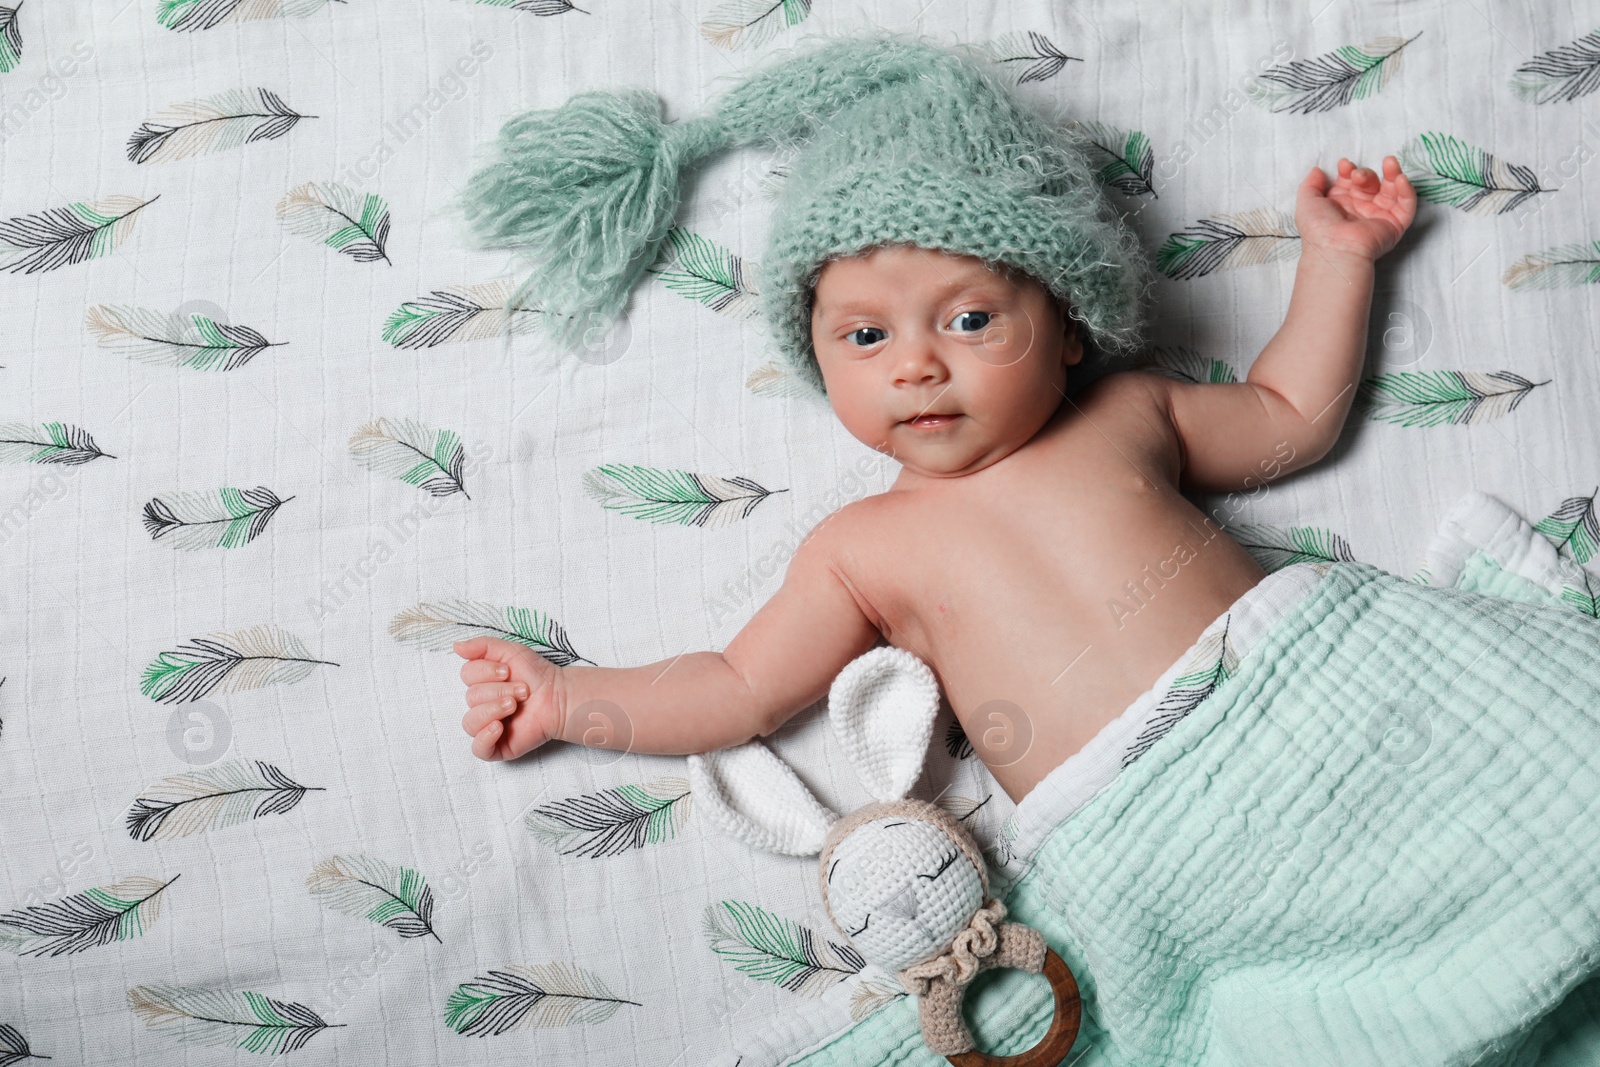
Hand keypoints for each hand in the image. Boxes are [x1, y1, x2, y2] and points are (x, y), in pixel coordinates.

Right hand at [454, 636, 562, 760]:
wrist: (559, 696)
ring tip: (516, 705)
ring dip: (494, 709)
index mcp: (481, 683)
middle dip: (499, 691)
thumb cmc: (536, 674)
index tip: (508, 671)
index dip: (485, 671)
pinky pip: (478, 748)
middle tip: (523, 690)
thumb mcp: (510, 651)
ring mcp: (487, 727)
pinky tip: (499, 726)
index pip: (466, 675)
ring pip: (471, 722)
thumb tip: (456, 646)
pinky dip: (485, 737)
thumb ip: (482, 646)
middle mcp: (481, 705)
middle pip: (471, 697)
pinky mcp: (497, 746)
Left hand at [1296, 156, 1415, 262]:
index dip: (1349, 171)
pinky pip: (1406, 205)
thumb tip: (1317, 170)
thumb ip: (1311, 184)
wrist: (1334, 249)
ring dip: (1392, 174)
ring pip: (1391, 191)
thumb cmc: (1318, 229)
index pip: (1350, 182)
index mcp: (1341, 205)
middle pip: (1370, 184)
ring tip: (1389, 162)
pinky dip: (1406, 190)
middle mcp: (1360, 209)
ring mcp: (1378, 216)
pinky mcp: (1394, 225)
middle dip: (1365, 174)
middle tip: (1358, 176)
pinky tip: (1400, 178)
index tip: (1344, 165)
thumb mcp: (1307, 202)